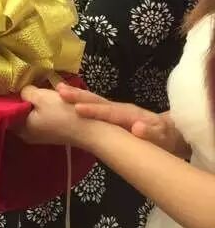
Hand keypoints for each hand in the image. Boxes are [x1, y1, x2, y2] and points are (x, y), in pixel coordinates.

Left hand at [16, 84, 92, 146]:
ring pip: (34, 112)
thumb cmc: (62, 113)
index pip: (8, 110)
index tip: (17, 85)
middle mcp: (28, 134)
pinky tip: (54, 99)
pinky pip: (44, 116)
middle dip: (27, 98)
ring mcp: (41, 134)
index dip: (12, 96)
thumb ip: (26, 92)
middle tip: (33, 86)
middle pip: (22, 111)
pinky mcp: (52, 132)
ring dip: (39, 101)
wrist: (90, 129)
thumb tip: (22, 91)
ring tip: (45, 91)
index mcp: (21, 128)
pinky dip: (47, 107)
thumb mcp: (40, 96)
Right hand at [55, 83, 188, 156]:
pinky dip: (79, 100)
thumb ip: (151, 133)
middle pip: (97, 101)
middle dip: (78, 96)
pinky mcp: (111, 114)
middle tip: (59, 90)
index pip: (109, 112)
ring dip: (76, 95)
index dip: (94, 110)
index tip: (77, 109)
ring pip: (93, 100)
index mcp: (130, 115)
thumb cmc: (165, 137)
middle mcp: (120, 109)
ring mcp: (115, 110)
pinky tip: (66, 100)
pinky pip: (93, 105)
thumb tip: (137, 128)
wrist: (170, 132)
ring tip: (58, 90)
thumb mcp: (163, 137)